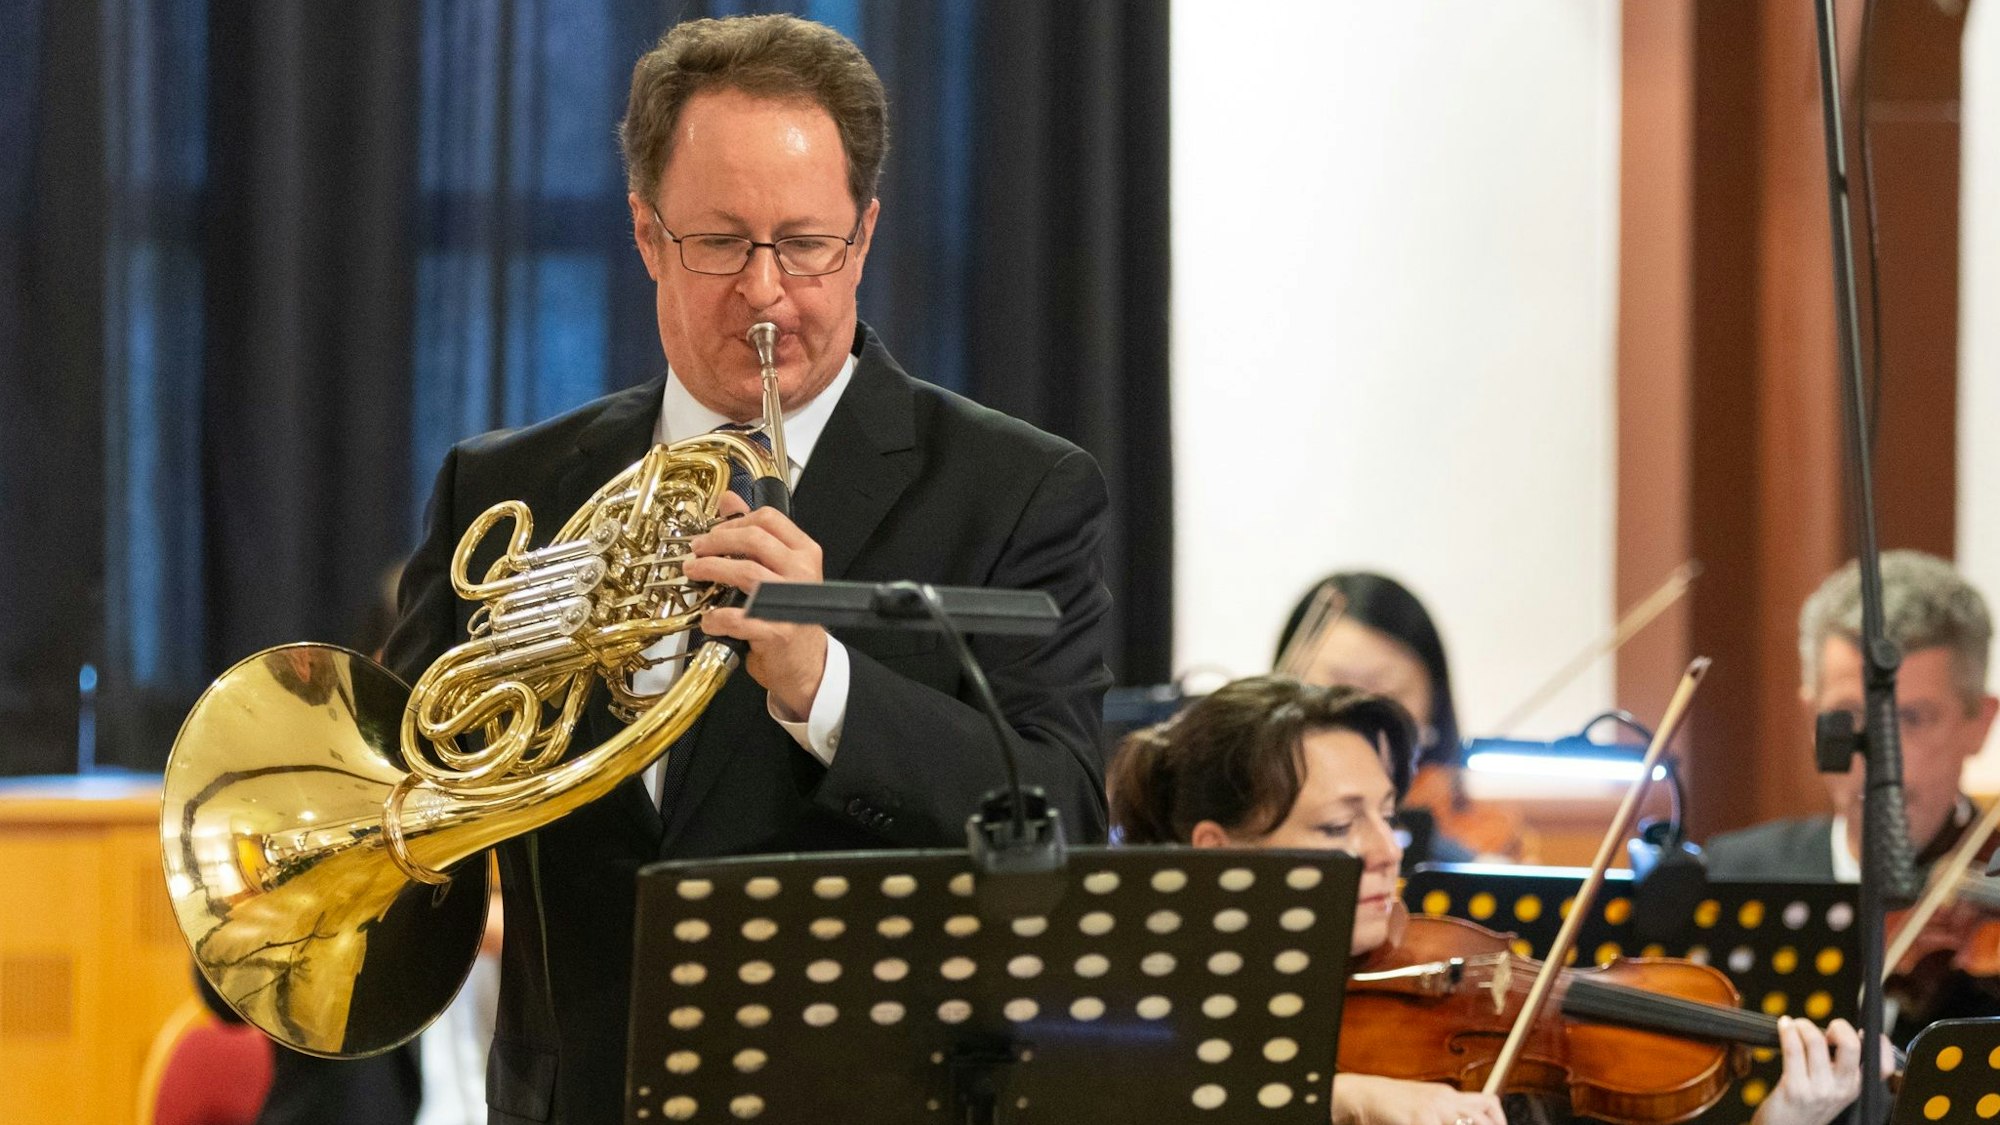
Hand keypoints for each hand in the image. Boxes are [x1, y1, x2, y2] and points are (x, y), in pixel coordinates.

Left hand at [684, 490, 827, 718]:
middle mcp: (802, 573)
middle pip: (754, 540)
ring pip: (744, 572)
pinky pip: (736, 616)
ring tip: (693, 572)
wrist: (805, 661)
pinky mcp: (776, 631)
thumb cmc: (788, 613)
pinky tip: (708, 618)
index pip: (769, 520)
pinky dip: (715, 617)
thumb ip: (755, 533)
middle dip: (716, 541)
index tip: (714, 531)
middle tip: (696, 550)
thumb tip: (728, 500)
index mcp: (805, 552)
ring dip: (710, 570)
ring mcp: (790, 602)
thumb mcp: (779, 568)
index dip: (734, 522)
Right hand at [1331, 1074, 1504, 1124]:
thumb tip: (1466, 1119)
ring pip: (1471, 1122)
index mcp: (1448, 1095)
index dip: (1499, 1121)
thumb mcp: (1424, 1105)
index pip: (1489, 1104)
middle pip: (1485, 1117)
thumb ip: (1445, 1112)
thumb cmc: (1390, 1104)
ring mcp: (1434, 1110)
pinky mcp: (1421, 1120)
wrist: (1363, 1096)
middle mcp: (1445, 1100)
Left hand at [1750, 1016, 1868, 1124]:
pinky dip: (1787, 1031)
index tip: (1860, 1031)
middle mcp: (1843, 1089)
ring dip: (1803, 1026)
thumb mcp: (1834, 1089)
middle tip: (1826, 1029)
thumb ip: (1842, 1066)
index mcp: (1857, 1087)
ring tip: (1796, 1026)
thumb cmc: (1807, 1104)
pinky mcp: (1795, 1089)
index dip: (1878, 1043)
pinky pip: (1793, 1049)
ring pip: (1816, 1042)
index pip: (1883, 1066)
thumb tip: (1840, 1032)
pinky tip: (1784, 1026)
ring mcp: (1820, 1090)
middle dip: (1839, 1027)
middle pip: (1851, 1046)